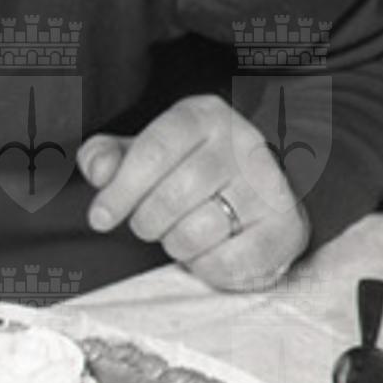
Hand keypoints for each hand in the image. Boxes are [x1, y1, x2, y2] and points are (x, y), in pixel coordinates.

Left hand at [78, 94, 308, 291]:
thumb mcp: (145, 154)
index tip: (100, 217)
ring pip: (198, 231)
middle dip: (147, 220)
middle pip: (174, 194)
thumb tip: (98, 168)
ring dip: (175, 244)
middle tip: (147, 225)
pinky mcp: (284, 228)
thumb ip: (108, 157)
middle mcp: (242, 144)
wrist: (260, 194)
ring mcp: (269, 186)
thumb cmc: (190, 172)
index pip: (155, 150)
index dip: (121, 189)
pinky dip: (205, 267)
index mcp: (204, 116)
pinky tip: (206, 252)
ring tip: (180, 235)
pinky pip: (227, 263)